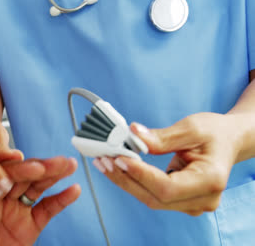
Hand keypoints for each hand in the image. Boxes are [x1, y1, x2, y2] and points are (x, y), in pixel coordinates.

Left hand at [0, 156, 80, 245]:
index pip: (0, 179)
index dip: (18, 171)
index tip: (34, 167)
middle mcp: (0, 200)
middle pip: (23, 178)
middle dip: (43, 168)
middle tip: (60, 161)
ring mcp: (16, 211)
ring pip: (37, 188)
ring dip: (54, 176)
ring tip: (70, 165)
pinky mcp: (29, 225)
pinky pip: (47, 209)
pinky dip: (61, 200)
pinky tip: (73, 190)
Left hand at [93, 113, 240, 215]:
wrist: (228, 141)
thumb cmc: (215, 133)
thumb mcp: (192, 128)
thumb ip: (162, 137)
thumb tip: (134, 135)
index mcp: (211, 180)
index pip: (168, 187)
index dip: (140, 175)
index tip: (119, 159)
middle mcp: (202, 199)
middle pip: (155, 197)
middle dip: (125, 178)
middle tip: (103, 159)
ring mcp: (191, 204)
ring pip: (150, 198)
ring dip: (124, 180)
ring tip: (104, 161)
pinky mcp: (180, 201)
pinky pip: (151, 194)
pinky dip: (132, 181)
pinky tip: (117, 167)